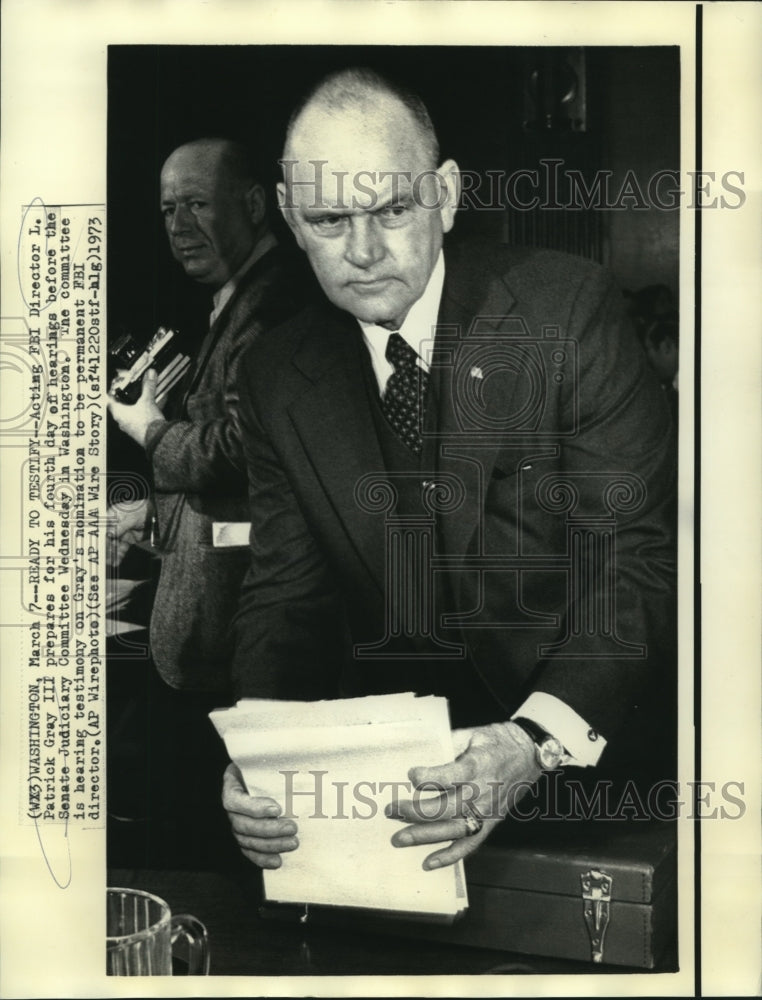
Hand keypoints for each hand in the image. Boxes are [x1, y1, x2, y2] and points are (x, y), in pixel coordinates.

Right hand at [106, 498, 150, 565]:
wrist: (154, 515)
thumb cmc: (142, 511)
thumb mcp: (131, 518)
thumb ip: (121, 526)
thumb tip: (109, 533)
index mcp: (112, 517)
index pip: (103, 527)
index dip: (100, 536)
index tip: (98, 545)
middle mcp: (115, 526)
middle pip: (107, 538)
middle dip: (105, 547)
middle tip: (103, 556)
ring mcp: (121, 533)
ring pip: (114, 545)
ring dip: (111, 553)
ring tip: (108, 561)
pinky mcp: (128, 540)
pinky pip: (122, 549)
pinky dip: (119, 555)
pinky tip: (115, 562)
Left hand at [107, 369, 165, 446]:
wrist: (157, 439)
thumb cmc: (147, 423)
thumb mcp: (147, 400)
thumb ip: (148, 386)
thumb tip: (149, 375)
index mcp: (118, 412)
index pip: (109, 398)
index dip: (113, 389)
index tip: (117, 384)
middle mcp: (121, 420)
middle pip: (119, 405)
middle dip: (126, 396)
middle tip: (131, 389)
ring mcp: (129, 426)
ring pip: (129, 412)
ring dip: (135, 405)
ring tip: (144, 398)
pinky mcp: (138, 431)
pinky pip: (137, 418)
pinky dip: (142, 412)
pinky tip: (151, 408)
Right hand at [222, 763, 299, 868]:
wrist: (257, 775)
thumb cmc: (264, 765)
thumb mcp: (263, 759)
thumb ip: (274, 760)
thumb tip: (296, 753)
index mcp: (232, 787)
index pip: (236, 801)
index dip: (255, 808)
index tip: (277, 809)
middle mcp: (231, 809)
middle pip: (243, 825)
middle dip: (269, 830)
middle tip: (293, 828)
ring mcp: (236, 824)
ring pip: (247, 841)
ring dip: (270, 845)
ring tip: (293, 843)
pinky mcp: (244, 837)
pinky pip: (249, 852)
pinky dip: (262, 859)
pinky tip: (278, 861)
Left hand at [385, 722, 541, 869]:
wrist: (529, 755)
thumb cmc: (497, 742)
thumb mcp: (473, 733)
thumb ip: (449, 742)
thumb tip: (422, 749)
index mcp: (477, 765)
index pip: (450, 775)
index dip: (428, 777)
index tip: (410, 774)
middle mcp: (482, 791)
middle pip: (445, 808)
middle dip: (414, 812)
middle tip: (390, 810)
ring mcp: (486, 811)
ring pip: (453, 830)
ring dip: (424, 836)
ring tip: (398, 838)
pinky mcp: (490, 824)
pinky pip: (469, 845)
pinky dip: (449, 857)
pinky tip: (428, 862)